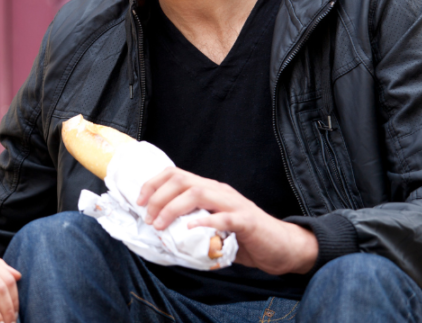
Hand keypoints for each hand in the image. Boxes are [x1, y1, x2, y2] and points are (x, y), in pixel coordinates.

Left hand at [137, 167, 317, 274]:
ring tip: (161, 225)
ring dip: (173, 208)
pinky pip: (225, 217)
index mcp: (210, 189)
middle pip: (183, 180)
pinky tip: (190, 227)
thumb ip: (192, 224)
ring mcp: (234, 203)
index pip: (176, 174)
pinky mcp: (247, 221)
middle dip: (159, 197)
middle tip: (148, 218)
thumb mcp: (213, 226)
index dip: (154, 184)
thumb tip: (161, 233)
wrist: (281, 247)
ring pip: (199, 193)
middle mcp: (220, 191)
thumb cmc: (244, 239)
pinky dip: (205, 220)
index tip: (139, 201)